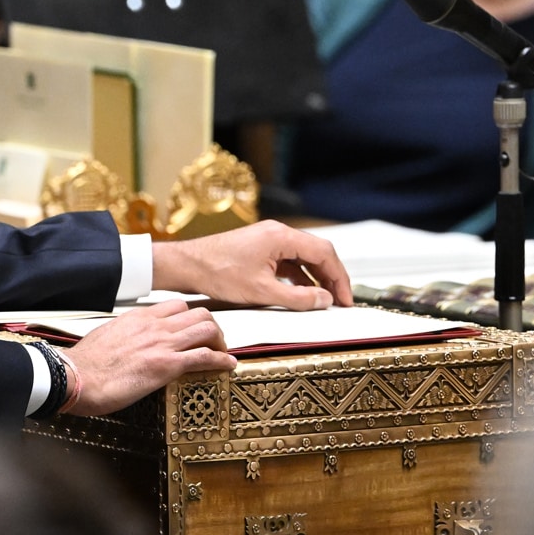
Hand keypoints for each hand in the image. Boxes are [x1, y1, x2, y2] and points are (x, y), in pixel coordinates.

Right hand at [62, 299, 233, 417]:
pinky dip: (222, 360)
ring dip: (221, 342)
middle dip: (212, 328)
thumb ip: (125, 336)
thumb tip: (131, 344)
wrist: (75, 377)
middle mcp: (154, 326)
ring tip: (222, 354)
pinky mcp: (167, 365)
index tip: (195, 330)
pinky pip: (205, 356)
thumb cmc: (85, 364)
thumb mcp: (107, 337)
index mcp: (138, 318)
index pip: (176, 307)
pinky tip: (228, 366)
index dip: (192, 318)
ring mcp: (162, 344)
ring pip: (207, 329)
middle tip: (214, 343)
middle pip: (199, 313)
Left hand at [151, 220, 352, 309]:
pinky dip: (299, 276)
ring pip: (303, 257)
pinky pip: (288, 260)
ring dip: (316, 277)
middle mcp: (278, 233)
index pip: (324, 253)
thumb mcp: (261, 291)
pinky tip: (302, 292)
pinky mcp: (259, 248)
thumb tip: (324, 300)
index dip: (340, 278)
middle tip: (341, 302)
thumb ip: (297, 297)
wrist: (187, 265)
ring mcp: (268, 239)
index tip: (346, 300)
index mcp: (281, 236)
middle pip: (317, 253)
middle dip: (331, 277)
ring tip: (325, 300)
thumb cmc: (218, 274)